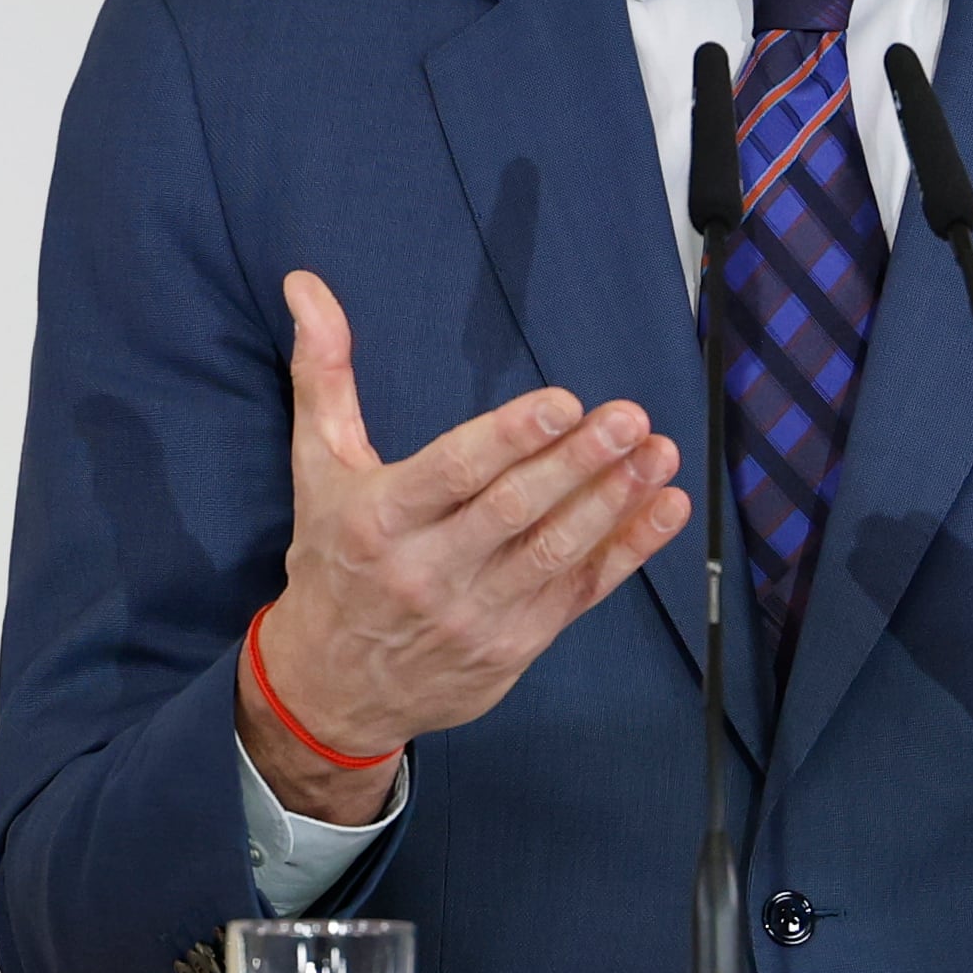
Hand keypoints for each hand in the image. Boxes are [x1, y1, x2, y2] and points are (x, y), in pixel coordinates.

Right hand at [242, 270, 689, 820]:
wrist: (328, 688)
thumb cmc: (330, 560)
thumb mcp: (317, 468)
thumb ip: (323, 375)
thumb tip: (305, 284)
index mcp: (379, 520)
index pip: (453, 473)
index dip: (510, 438)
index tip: (563, 402)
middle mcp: (428, 571)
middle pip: (513, 512)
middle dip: (577, 463)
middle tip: (629, 417)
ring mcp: (475, 615)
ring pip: (555, 553)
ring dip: (614, 502)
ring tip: (660, 453)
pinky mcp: (513, 646)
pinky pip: (580, 595)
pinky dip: (628, 552)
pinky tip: (666, 508)